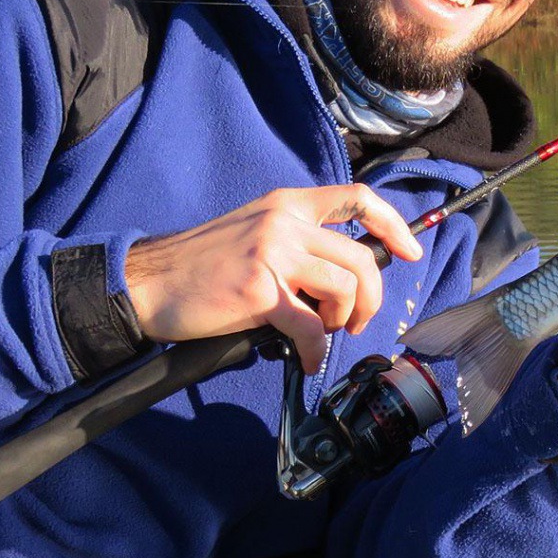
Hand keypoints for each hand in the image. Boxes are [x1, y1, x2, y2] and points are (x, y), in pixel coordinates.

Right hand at [125, 185, 421, 370]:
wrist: (147, 283)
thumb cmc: (202, 267)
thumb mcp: (255, 235)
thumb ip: (298, 245)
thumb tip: (341, 279)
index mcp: (288, 205)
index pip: (357, 198)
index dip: (393, 224)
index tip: (411, 251)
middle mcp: (285, 222)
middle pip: (361, 258)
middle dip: (371, 298)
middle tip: (356, 322)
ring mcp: (274, 253)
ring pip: (344, 289)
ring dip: (342, 322)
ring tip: (321, 334)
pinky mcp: (261, 290)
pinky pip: (311, 326)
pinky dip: (316, 350)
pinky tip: (305, 359)